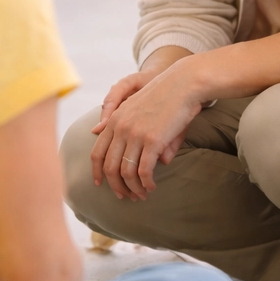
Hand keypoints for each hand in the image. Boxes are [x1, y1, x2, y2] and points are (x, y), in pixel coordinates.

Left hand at [89, 60, 203, 200]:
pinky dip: (146, 184)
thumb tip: (144, 155)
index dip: (97, 171)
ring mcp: (135, 135)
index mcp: (114, 120)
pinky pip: (144, 171)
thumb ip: (137, 133)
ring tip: (142, 195)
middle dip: (116, 186)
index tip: (100, 184)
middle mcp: (120, 128)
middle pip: (109, 167)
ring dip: (133, 189)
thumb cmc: (166, 97)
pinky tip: (152, 187)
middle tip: (125, 197)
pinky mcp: (152, 141)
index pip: (97, 152)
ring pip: (126, 173)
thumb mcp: (144, 111)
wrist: (183, 83)